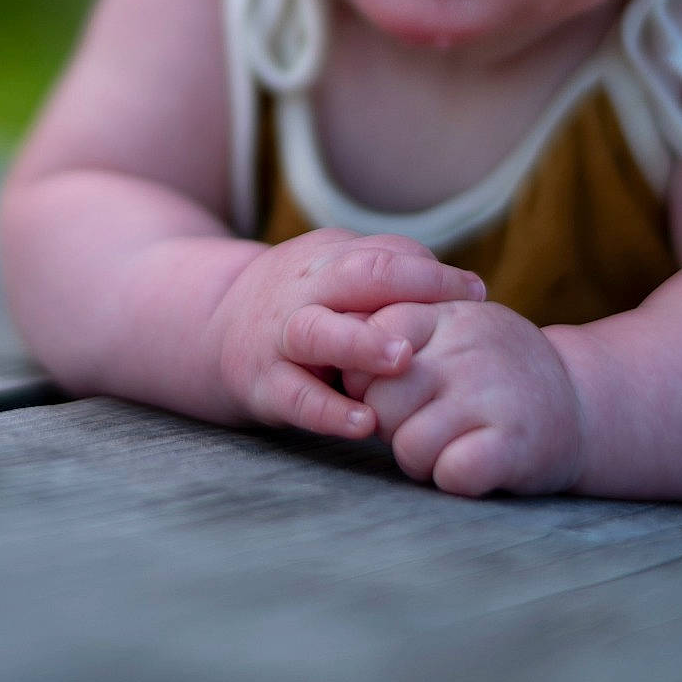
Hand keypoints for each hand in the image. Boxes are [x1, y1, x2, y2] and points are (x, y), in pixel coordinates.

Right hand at [207, 230, 484, 438]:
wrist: (205, 332)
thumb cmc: (300, 306)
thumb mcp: (334, 274)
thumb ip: (390, 275)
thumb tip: (462, 288)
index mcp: (327, 260)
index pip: (384, 256)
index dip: (431, 274)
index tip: (476, 292)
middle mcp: (302, 292)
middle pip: (352, 278)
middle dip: (404, 292)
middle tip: (449, 316)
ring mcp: (278, 337)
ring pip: (316, 332)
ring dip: (360, 345)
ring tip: (402, 361)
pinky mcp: (261, 384)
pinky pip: (295, 398)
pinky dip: (328, 412)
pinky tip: (363, 426)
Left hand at [346, 300, 583, 495]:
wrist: (580, 403)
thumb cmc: (493, 372)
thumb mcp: (452, 330)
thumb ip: (397, 329)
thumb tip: (334, 340)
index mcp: (446, 315)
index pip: (370, 339)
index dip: (369, 378)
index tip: (397, 389)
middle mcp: (468, 348)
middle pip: (380, 400)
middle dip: (390, 426)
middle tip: (425, 424)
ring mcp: (493, 394)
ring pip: (409, 445)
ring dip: (421, 460)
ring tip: (451, 446)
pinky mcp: (514, 444)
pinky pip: (451, 474)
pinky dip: (454, 480)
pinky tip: (474, 465)